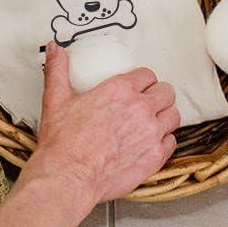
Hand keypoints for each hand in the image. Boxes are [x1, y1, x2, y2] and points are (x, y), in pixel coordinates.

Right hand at [21, 42, 179, 222]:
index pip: (147, 74)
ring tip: (154, 120)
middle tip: (149, 100)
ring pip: (173, 116)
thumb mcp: (56, 98)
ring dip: (165, 115)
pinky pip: (171, 143)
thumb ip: (57, 69)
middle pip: (166, 92)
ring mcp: (151, 134)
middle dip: (158, 94)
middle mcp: (140, 109)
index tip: (138, 84)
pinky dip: (164, 140)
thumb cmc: (64, 142)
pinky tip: (152, 142)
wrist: (69, 176)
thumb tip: (54, 50)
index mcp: (119, 90)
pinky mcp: (155, 157)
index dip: (143, 79)